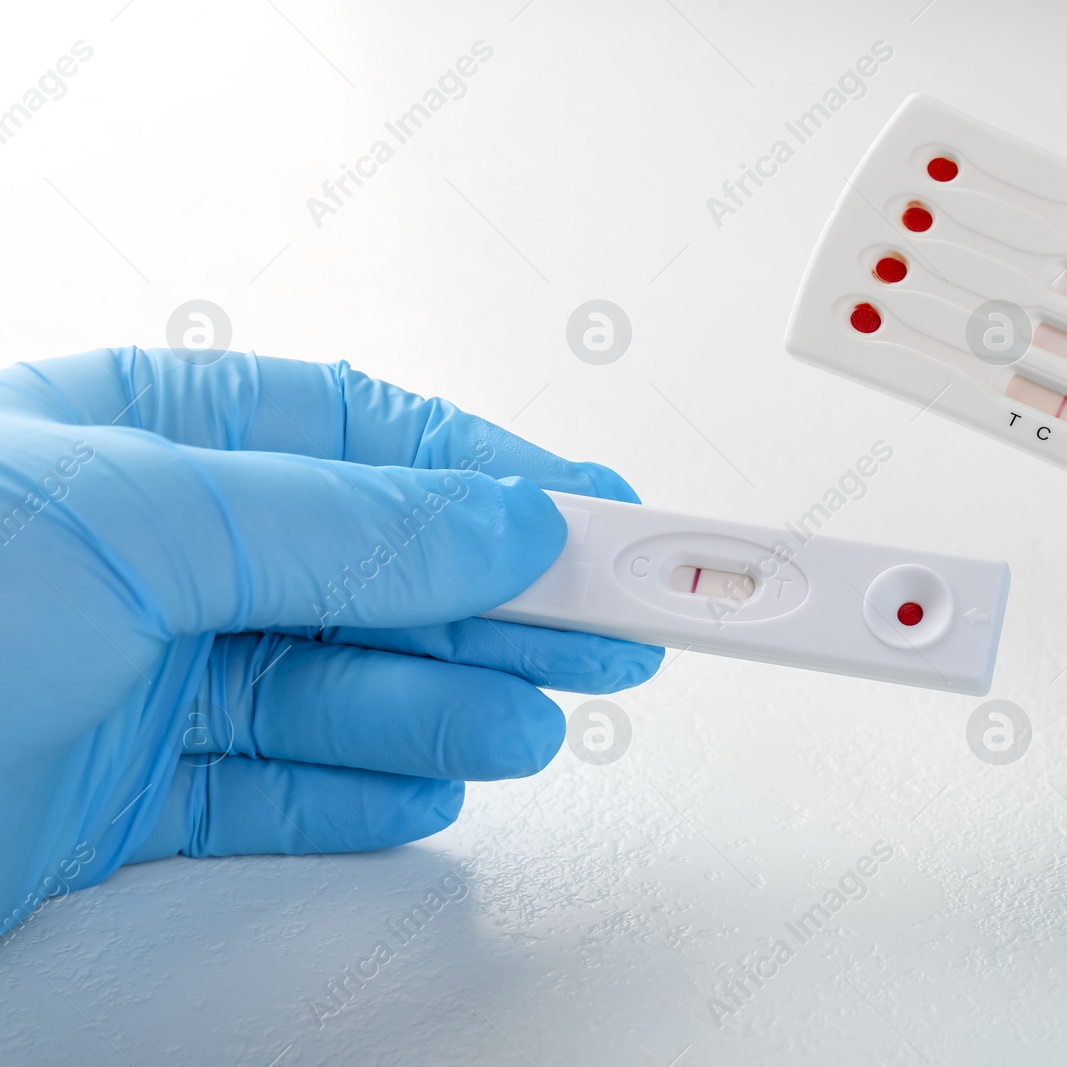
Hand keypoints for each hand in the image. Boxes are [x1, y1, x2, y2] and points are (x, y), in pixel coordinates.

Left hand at [0, 348, 660, 937]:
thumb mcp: (135, 524)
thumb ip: (342, 526)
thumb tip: (499, 522)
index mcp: (148, 441)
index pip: (376, 443)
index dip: (508, 477)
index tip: (614, 516)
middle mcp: (147, 558)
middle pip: (377, 574)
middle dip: (505, 604)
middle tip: (619, 630)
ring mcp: (132, 682)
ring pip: (340, 689)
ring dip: (452, 706)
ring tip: (542, 718)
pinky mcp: (112, 803)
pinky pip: (273, 791)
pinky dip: (362, 792)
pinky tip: (433, 781)